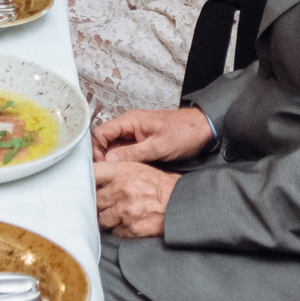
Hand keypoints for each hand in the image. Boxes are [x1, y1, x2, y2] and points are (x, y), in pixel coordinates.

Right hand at [92, 105, 212, 164]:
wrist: (204, 130)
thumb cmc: (185, 132)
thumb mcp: (159, 146)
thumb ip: (133, 153)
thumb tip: (109, 161)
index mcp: (129, 121)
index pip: (100, 133)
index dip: (96, 150)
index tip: (100, 167)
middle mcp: (128, 128)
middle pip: (104, 143)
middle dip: (102, 159)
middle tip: (106, 176)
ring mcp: (134, 137)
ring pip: (114, 150)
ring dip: (113, 163)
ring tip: (114, 179)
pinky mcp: (141, 146)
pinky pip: (126, 155)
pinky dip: (123, 164)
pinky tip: (125, 175)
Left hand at [94, 160, 179, 238]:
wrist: (180, 203)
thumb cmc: (160, 185)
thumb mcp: (138, 169)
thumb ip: (116, 172)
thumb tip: (95, 179)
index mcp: (122, 172)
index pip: (93, 173)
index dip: (88, 179)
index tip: (88, 185)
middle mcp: (121, 191)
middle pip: (95, 199)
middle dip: (101, 202)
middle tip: (108, 202)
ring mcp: (125, 211)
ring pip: (103, 218)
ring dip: (109, 217)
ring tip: (120, 213)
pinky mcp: (131, 228)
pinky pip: (115, 231)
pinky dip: (119, 229)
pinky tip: (128, 222)